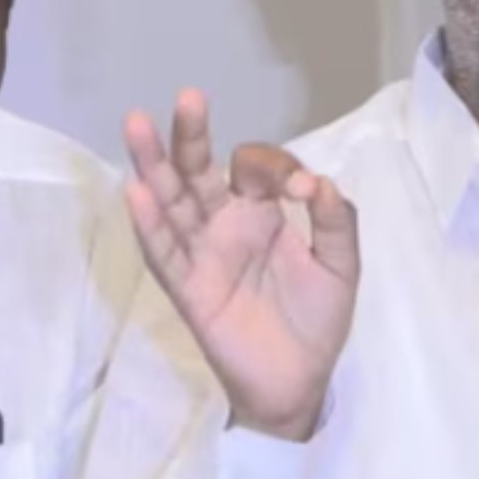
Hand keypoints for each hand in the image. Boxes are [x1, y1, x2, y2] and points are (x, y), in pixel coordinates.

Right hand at [123, 90, 358, 440]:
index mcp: (265, 212)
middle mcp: (227, 223)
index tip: (302, 190)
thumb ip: (338, 222)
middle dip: (192, 135)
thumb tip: (318, 183)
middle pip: (200, 171)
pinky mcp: (188, 287)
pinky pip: (164, 253)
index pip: (259, 169)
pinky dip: (150, 224)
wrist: (299, 380)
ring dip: (154, 165)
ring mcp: (203, 253)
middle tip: (188, 97)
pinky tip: (137, 192)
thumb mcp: (341, 266)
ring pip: (172, 202)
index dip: (279, 169)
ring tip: (137, 124)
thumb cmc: (318, 319)